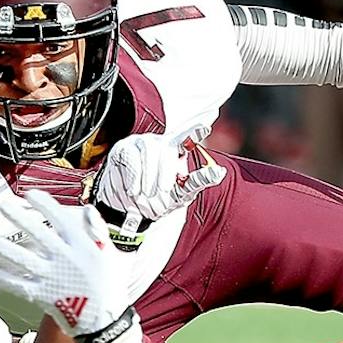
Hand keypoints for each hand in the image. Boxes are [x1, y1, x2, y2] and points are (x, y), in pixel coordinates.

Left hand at [0, 190, 136, 341]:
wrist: (106, 322)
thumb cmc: (110, 287)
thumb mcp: (111, 255)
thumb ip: (99, 231)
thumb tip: (89, 209)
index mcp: (83, 247)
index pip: (61, 220)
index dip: (45, 205)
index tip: (30, 195)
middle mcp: (65, 260)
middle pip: (38, 234)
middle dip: (20, 218)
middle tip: (4, 205)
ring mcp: (52, 278)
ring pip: (23, 258)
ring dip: (3, 246)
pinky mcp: (43, 296)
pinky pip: (19, 285)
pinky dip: (4, 279)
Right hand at [94, 124, 228, 236]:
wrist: (130, 213)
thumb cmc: (159, 200)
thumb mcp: (182, 194)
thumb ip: (199, 181)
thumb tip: (220, 171)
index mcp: (176, 151)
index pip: (187, 137)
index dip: (195, 132)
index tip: (206, 128)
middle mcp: (158, 143)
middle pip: (166, 146)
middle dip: (165, 170)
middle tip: (164, 190)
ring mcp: (139, 144)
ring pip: (148, 149)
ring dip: (149, 174)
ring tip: (146, 194)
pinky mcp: (122, 150)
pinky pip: (130, 157)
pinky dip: (133, 176)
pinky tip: (134, 190)